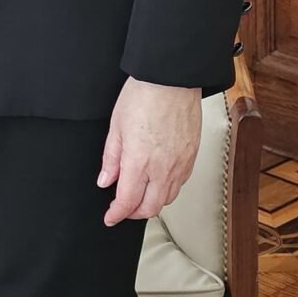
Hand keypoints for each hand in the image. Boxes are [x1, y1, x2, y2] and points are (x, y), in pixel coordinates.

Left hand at [97, 78, 201, 225]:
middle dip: (134, 214)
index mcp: (138, 162)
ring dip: (152, 203)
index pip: (127, 202)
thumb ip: (111, 158)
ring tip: (140, 195)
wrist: (172, 79)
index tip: (110, 217)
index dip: (116, 214)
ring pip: (167, 199)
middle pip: (150, 208)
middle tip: (123, 209)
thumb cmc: (144, 95)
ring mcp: (180, 163)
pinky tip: (159, 180)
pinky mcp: (192, 156)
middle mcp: (162, 168)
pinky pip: (181, 183)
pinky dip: (168, 189)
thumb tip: (105, 179)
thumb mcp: (116, 126)